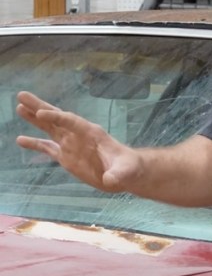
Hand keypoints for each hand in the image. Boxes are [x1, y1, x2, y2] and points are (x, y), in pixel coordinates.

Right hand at [15, 91, 140, 192]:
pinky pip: (47, 148)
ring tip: (19, 107)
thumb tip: (110, 180)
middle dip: (39, 106)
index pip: (71, 121)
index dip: (57, 117)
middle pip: (56, 118)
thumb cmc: (128, 168)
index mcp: (92, 133)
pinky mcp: (66, 157)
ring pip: (49, 129)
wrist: (126, 174)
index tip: (41, 112)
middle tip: (21, 95)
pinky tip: (19, 139)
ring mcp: (71, 145)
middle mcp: (78, 135)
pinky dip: (34, 143)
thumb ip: (118, 174)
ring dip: (34, 119)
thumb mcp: (125, 171)